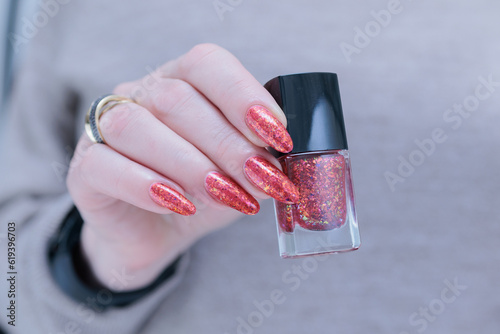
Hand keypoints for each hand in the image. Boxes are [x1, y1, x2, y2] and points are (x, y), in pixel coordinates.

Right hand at [67, 44, 298, 290]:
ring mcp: (104, 129)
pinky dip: (148, 185)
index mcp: (180, 82)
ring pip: (136, 126)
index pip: (207, 64)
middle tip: (264, 179)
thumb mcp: (238, 174)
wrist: (155, 234)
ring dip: (190, 163)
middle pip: (177, 100)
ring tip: (225, 195)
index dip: (244, 95)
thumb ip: (258, 162)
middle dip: (228, 144)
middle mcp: (139, 95)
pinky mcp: (85, 170)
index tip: (279, 137)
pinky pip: (105, 165)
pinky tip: (180, 204)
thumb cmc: (200, 194)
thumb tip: (282, 163)